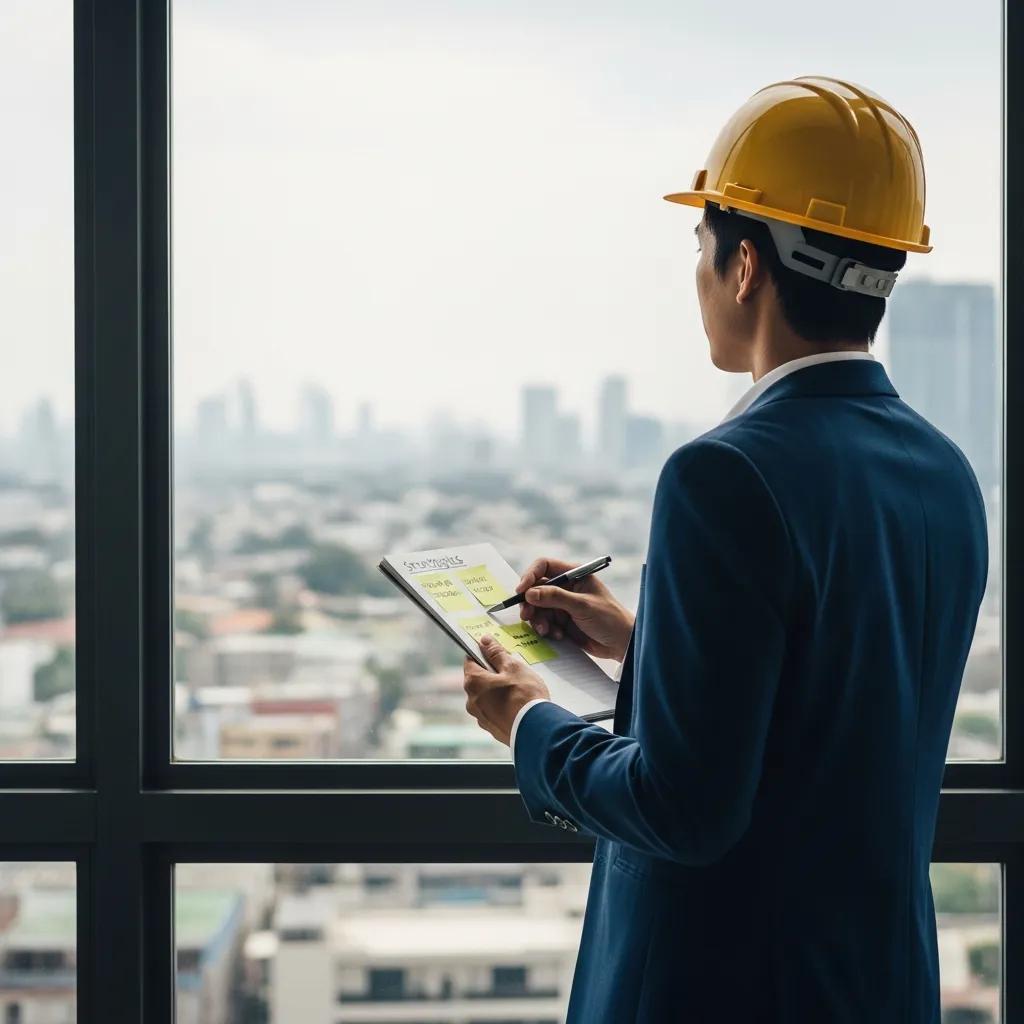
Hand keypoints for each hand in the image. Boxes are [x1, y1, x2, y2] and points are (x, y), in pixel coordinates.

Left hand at [463, 635, 550, 745]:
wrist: (536, 729)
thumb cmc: (524, 695)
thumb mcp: (512, 667)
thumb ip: (496, 653)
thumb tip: (484, 641)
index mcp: (473, 682)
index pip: (470, 661)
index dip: (482, 654)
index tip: (495, 654)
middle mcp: (471, 701)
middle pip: (478, 680)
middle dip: (492, 674)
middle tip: (512, 673)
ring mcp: (480, 717)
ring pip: (486, 697)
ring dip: (497, 692)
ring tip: (518, 691)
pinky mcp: (491, 729)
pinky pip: (493, 712)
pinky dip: (501, 707)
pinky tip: (517, 706)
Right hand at [517, 556, 634, 661]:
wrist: (622, 644)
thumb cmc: (609, 618)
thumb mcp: (582, 606)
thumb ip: (555, 597)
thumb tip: (530, 593)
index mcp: (574, 575)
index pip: (544, 566)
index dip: (530, 576)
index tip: (521, 591)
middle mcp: (566, 587)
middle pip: (536, 588)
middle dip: (530, 603)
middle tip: (527, 616)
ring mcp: (563, 604)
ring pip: (538, 607)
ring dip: (538, 619)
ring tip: (546, 631)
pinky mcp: (562, 621)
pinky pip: (544, 621)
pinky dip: (546, 629)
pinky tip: (558, 635)